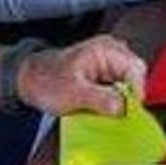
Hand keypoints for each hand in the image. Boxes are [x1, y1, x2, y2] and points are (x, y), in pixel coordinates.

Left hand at [16, 35, 146, 115]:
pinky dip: (114, 99)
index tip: (130, 112)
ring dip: (122, 99)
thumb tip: (122, 108)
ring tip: (106, 111)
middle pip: (135, 76)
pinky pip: (120, 87)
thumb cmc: (47, 81)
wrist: (30, 80)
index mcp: (106, 49)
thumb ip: (100, 99)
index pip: (135, 69)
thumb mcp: (73, 94)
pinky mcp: (105, 73)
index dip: (136, 92)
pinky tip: (103, 108)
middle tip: (118, 115)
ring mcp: (109, 62)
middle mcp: (111, 51)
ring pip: (129, 83)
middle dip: (129, 96)